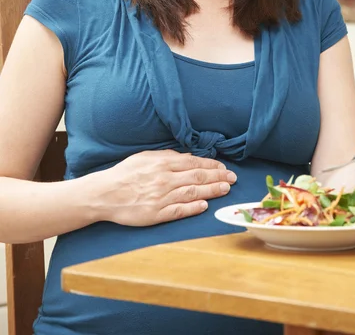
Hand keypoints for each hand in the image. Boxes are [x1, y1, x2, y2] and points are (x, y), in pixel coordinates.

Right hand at [91, 149, 236, 226]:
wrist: (104, 194)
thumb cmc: (124, 174)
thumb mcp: (145, 157)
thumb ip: (167, 156)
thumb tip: (188, 157)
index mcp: (162, 164)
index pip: (194, 163)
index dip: (212, 166)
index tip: (224, 168)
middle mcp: (165, 180)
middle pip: (198, 178)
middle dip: (218, 177)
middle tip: (233, 178)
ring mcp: (161, 198)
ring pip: (192, 193)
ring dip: (212, 191)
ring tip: (226, 189)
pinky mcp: (156, 214)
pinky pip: (179, 211)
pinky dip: (193, 208)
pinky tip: (205, 206)